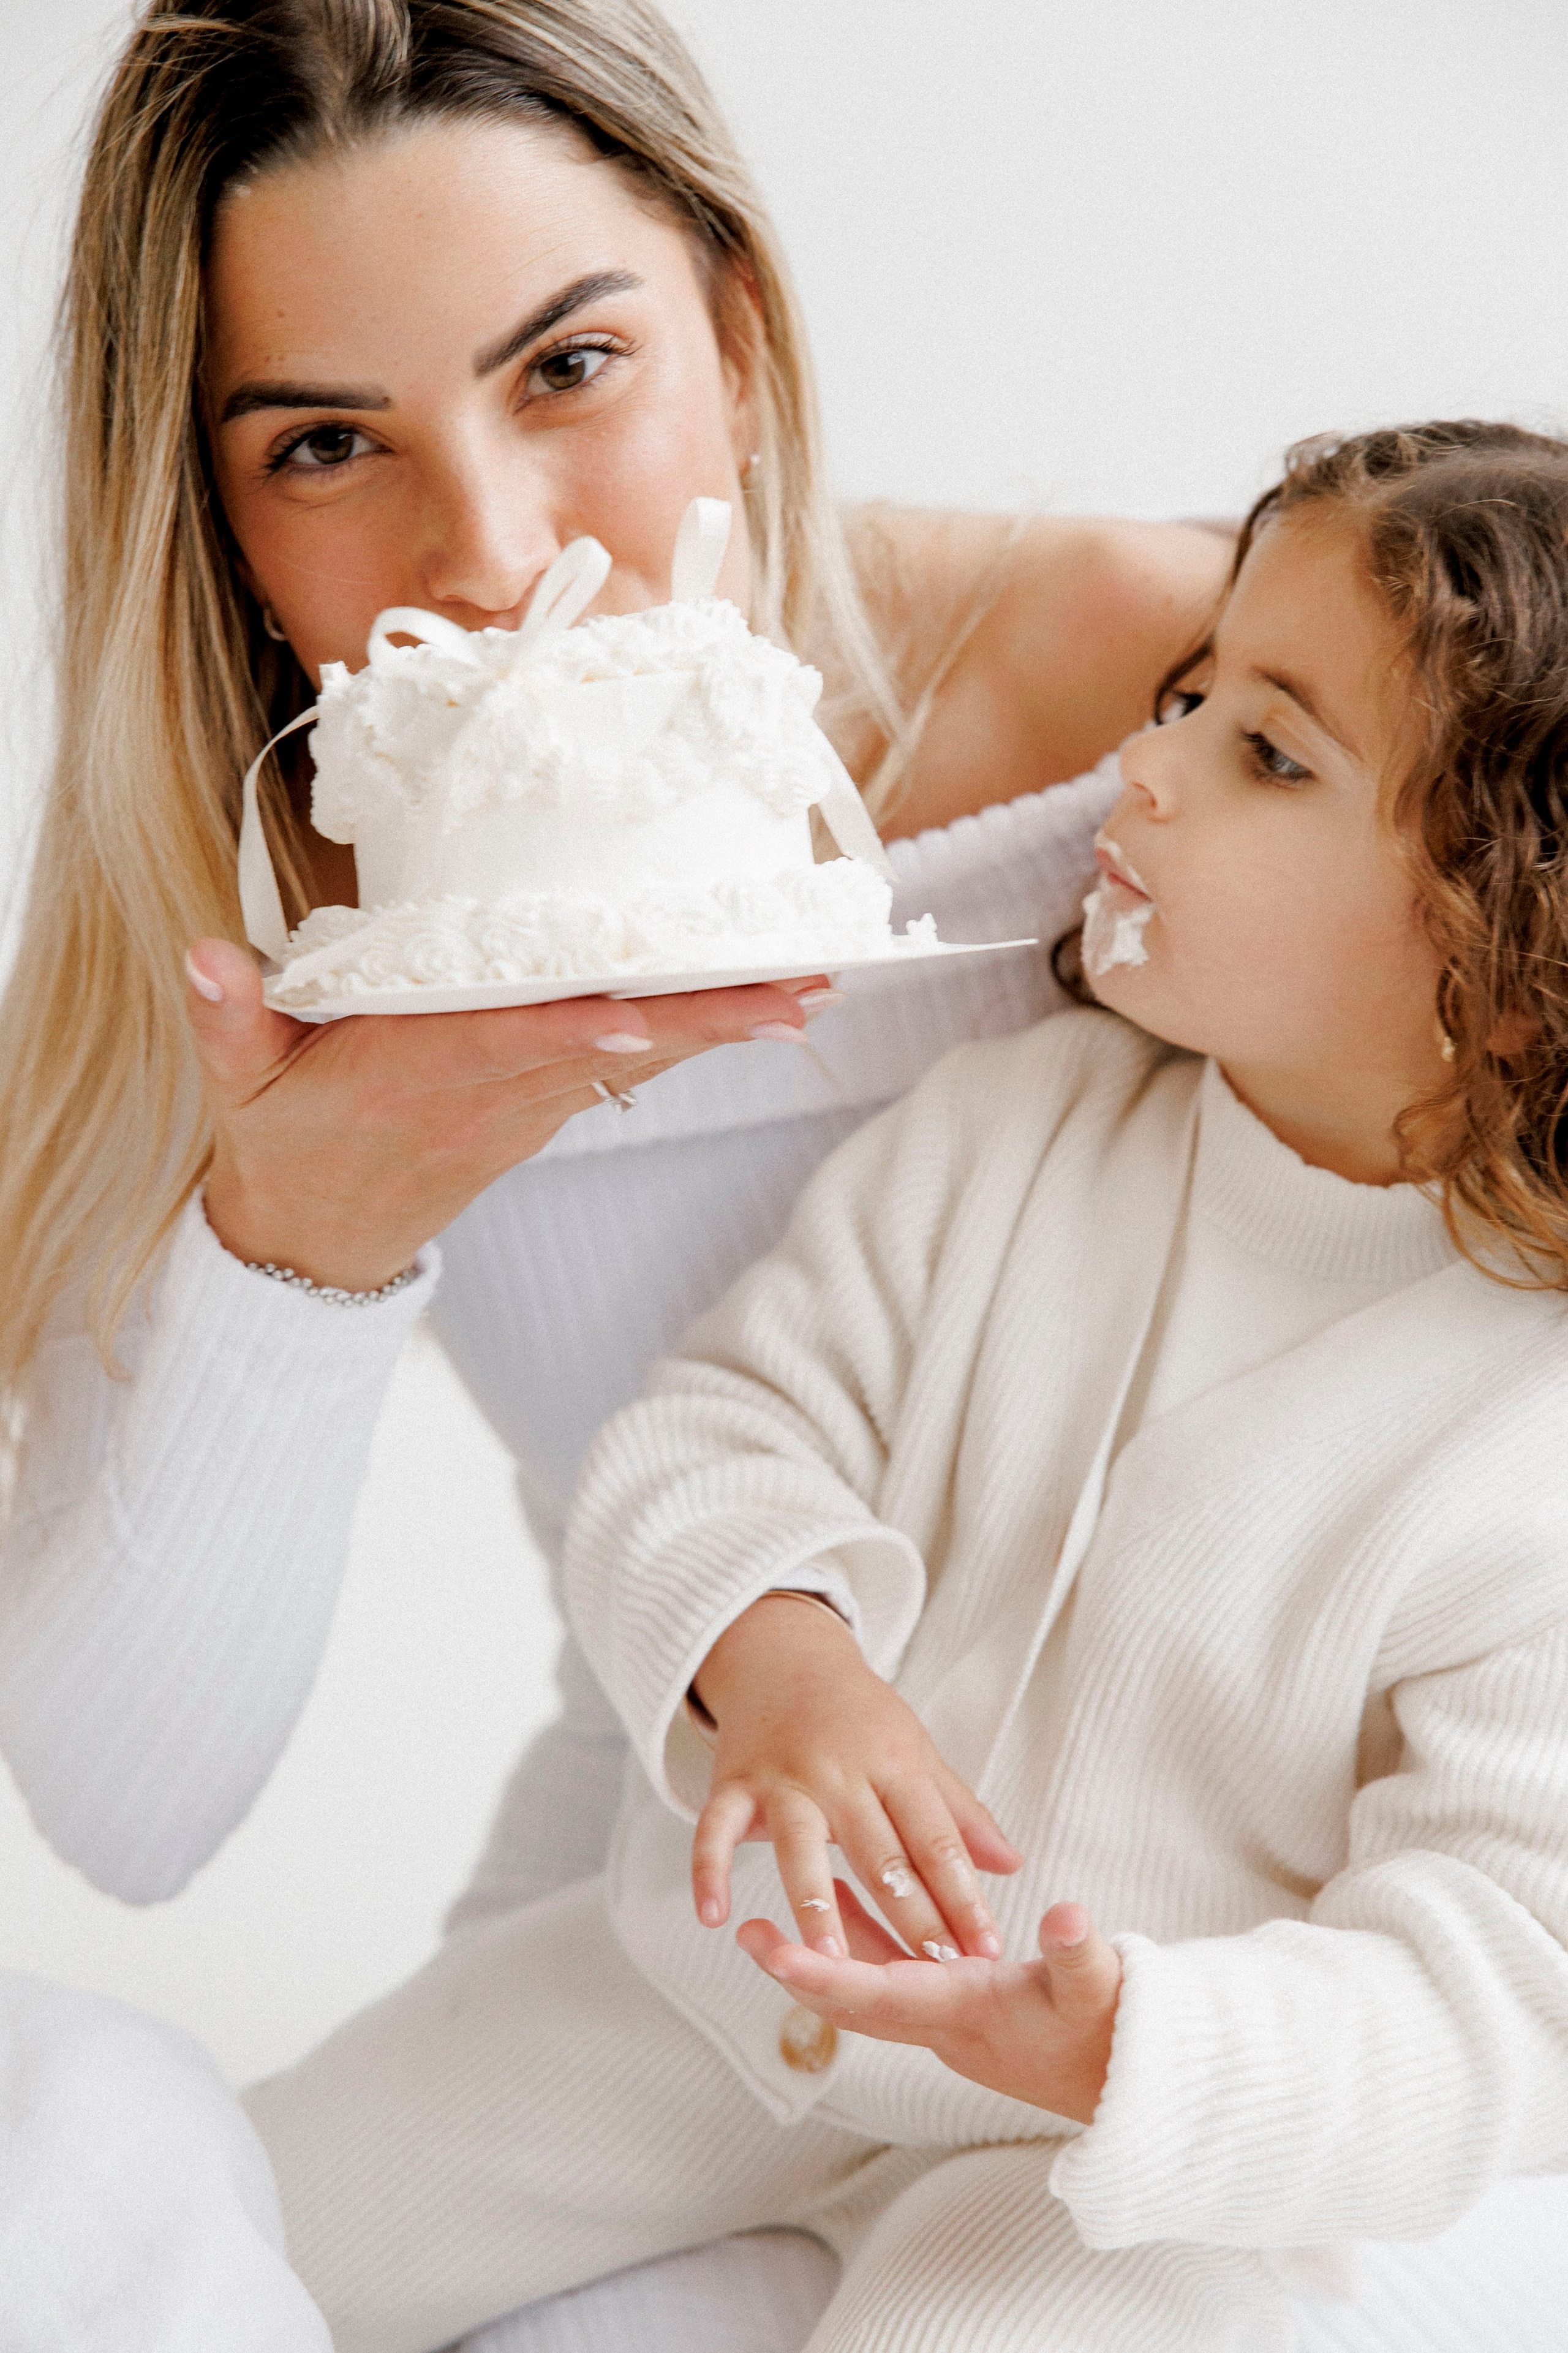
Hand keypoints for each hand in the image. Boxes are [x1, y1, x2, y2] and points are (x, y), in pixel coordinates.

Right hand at [185, 938, 828, 1289]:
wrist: (318, 1235)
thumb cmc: (284, 1139)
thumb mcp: (239, 1082)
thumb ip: (227, 1017)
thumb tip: (203, 956)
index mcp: (423, 1070)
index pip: (504, 1046)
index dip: (567, 1034)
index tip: (633, 1015)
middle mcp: (496, 1087)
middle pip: (613, 1047)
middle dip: (704, 1022)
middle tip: (797, 991)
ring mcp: (531, 1101)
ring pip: (642, 1056)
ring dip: (726, 1023)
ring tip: (812, 983)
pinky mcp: (546, 1107)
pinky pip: (636, 1066)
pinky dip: (700, 1035)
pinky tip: (762, 1007)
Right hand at [690, 1593, 1020, 1965]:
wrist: (784, 1657)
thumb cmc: (859, 1717)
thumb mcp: (916, 1752)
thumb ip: (959, 1813)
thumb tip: (1012, 1864)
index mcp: (894, 1762)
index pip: (935, 1839)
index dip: (964, 1896)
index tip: (988, 1949)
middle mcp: (840, 1771)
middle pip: (878, 1852)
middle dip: (909, 1915)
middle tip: (932, 1973)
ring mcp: (783, 1777)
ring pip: (800, 1846)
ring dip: (815, 1904)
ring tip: (831, 1963)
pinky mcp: (733, 1782)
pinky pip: (716, 1829)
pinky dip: (708, 1870)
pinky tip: (712, 1917)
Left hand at [739, 1883, 1121, 2125]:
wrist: (1132, 2082)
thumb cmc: (1113, 2031)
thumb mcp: (1101, 1987)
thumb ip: (1078, 1954)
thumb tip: (1066, 1919)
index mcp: (966, 2012)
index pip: (880, 1994)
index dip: (826, 1972)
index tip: (776, 1953)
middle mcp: (943, 2021)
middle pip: (853, 1998)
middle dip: (798, 1967)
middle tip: (747, 1933)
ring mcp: (947, 2016)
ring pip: (867, 1983)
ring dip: (824, 1949)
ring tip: (778, 1909)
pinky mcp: (959, 2005)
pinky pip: (895, 1970)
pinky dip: (867, 1937)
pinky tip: (851, 1898)